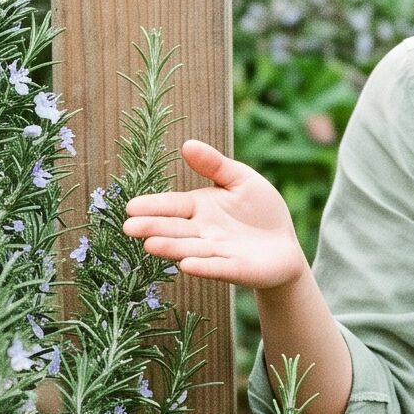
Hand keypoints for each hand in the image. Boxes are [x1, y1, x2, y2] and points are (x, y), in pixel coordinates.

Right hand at [122, 138, 308, 291]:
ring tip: (150, 245)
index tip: (131, 207)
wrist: (284, 245)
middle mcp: (203, 232)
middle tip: (129, 227)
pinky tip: (187, 265)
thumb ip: (215, 165)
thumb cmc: (260, 210)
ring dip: (172, 248)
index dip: (153, 206)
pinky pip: (219, 267)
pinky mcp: (237, 269)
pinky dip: (204, 267)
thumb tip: (187, 144)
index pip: (173, 205)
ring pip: (191, 249)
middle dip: (153, 228)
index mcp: (200, 208)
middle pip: (175, 229)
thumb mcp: (240, 179)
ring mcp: (218, 253)